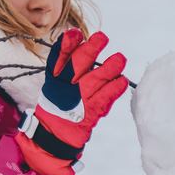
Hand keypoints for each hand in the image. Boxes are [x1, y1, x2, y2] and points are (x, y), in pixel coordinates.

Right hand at [16, 29, 128, 174]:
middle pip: (77, 66)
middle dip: (90, 50)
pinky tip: (123, 81)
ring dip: (108, 68)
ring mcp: (76, 102)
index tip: (75, 33)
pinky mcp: (88, 115)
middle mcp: (64, 90)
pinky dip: (114, 90)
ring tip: (120, 58)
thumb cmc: (59, 110)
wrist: (52, 141)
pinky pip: (103, 100)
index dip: (66, 46)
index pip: (58, 59)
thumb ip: (68, 70)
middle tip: (103, 38)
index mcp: (54, 81)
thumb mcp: (56, 89)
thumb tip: (85, 45)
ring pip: (94, 81)